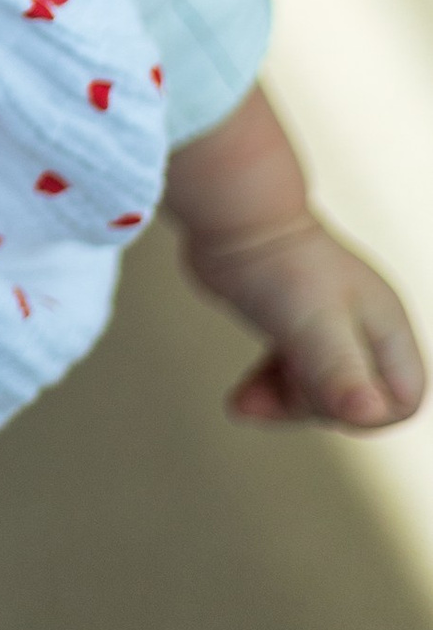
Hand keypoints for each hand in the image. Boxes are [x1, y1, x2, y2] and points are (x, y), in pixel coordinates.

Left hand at [186, 215, 423, 430]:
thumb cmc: (277, 263)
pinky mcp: (290, 322)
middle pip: (355, 401)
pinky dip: (266, 389)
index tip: (320, 398)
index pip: (402, 400)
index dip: (365, 414)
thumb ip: (340, 372)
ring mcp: (325, 324)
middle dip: (311, 407)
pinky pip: (289, 374)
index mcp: (385, 327)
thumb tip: (366, 412)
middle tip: (273, 390)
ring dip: (282, 404)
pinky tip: (242, 399)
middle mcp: (362, 327)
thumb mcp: (313, 325)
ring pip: (319, 390)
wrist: (229, 214)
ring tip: (245, 403)